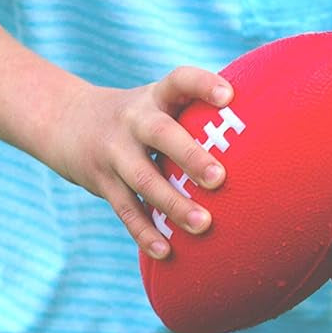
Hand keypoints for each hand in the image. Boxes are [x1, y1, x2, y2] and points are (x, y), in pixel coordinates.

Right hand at [44, 67, 232, 259]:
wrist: (66, 122)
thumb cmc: (138, 118)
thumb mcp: (160, 102)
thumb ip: (198, 114)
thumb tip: (265, 137)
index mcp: (155, 97)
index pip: (179, 81)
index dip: (202, 85)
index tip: (229, 97)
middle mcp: (133, 120)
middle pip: (160, 133)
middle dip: (190, 156)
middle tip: (220, 178)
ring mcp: (113, 151)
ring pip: (143, 179)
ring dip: (172, 204)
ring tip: (203, 226)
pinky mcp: (101, 182)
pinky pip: (125, 210)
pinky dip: (145, 232)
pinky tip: (167, 252)